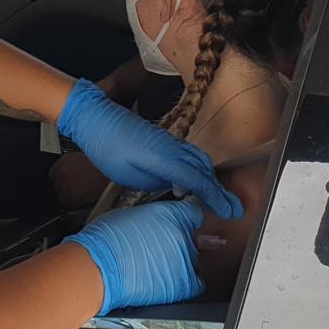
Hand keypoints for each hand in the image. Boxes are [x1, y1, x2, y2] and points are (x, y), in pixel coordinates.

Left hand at [57, 80, 241, 219]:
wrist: (95, 117)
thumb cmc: (106, 146)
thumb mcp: (128, 175)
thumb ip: (155, 182)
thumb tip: (175, 185)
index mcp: (165, 158)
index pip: (197, 181)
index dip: (215, 198)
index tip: (229, 211)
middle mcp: (173, 147)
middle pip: (204, 170)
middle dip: (220, 191)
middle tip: (233, 208)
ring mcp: (169, 141)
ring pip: (199, 160)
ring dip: (211, 179)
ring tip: (219, 197)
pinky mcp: (164, 139)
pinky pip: (190, 154)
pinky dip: (200, 168)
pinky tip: (197, 178)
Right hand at [65, 199, 204, 313]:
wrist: (98, 268)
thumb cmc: (105, 240)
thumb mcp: (128, 213)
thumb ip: (149, 216)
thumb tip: (150, 221)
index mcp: (172, 213)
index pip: (194, 212)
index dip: (185, 218)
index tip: (178, 222)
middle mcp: (184, 235)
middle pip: (191, 237)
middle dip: (175, 242)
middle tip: (155, 247)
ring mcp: (185, 261)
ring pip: (191, 260)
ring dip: (178, 262)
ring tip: (154, 266)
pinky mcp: (183, 285)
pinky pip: (196, 283)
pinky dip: (184, 283)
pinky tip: (167, 281)